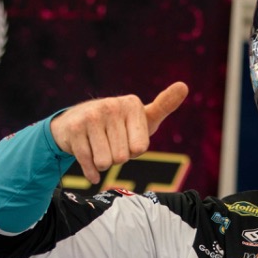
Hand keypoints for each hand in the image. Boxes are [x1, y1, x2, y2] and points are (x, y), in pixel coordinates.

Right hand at [50, 82, 188, 182]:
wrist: (77, 122)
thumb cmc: (118, 124)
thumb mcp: (143, 116)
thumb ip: (164, 105)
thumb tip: (184, 85)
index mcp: (132, 104)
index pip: (140, 148)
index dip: (134, 151)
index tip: (127, 138)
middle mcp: (111, 106)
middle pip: (122, 157)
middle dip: (117, 157)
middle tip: (110, 143)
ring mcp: (90, 117)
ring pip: (104, 162)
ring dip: (102, 163)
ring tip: (99, 147)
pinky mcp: (73, 130)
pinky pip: (88, 163)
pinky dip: (90, 172)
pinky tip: (91, 166)